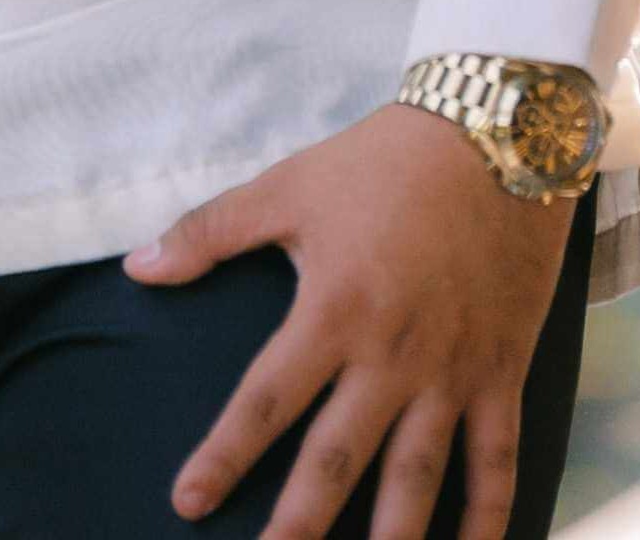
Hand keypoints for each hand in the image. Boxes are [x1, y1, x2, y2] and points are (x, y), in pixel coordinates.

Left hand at [125, 106, 576, 539]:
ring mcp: (451, 373)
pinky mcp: (501, 374)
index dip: (224, 455)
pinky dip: (489, 519)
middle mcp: (391, 356)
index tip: (189, 502)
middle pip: (337, 459)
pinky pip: (497, 462)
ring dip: (391, 538)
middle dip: (300, 524)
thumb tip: (138, 267)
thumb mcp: (287, 187)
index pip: (265, 400)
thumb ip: (209, 231)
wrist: (495, 140)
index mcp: (332, 310)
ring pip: (417, 478)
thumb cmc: (381, 164)